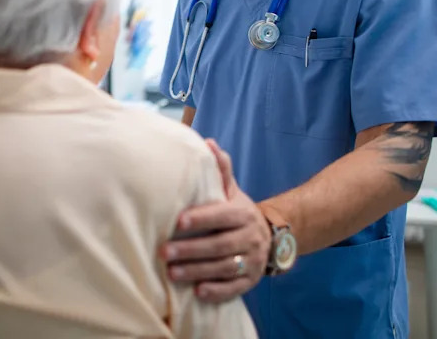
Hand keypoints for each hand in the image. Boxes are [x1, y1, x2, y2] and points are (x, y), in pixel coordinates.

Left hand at [162, 140, 270, 302]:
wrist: (272, 237)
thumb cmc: (238, 213)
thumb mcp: (232, 191)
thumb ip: (221, 170)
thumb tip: (208, 142)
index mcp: (242, 214)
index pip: (221, 216)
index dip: (201, 219)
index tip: (178, 222)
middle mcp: (250, 237)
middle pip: (220, 245)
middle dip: (191, 250)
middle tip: (164, 253)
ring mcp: (252, 261)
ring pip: (224, 268)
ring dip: (197, 271)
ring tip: (172, 274)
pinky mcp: (250, 281)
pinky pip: (234, 289)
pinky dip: (216, 291)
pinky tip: (197, 293)